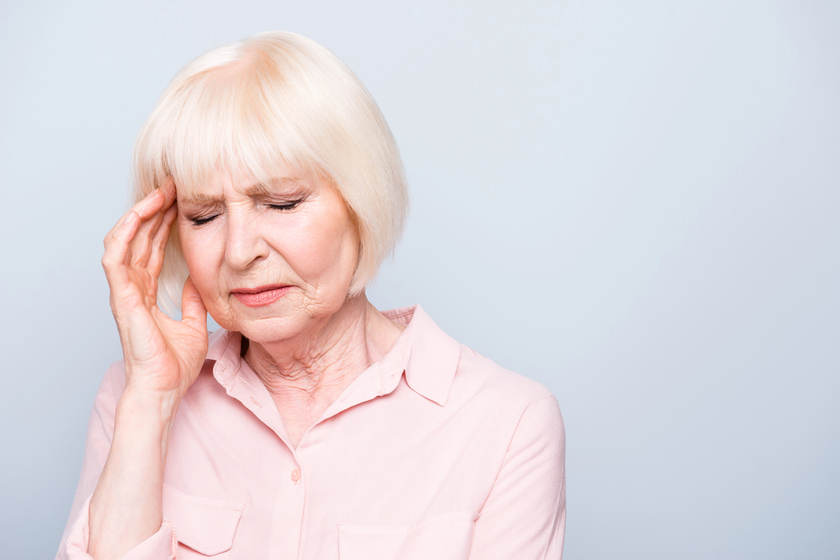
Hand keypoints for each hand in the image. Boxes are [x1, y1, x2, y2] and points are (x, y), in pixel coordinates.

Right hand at [101, 180, 207, 403]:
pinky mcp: (121, 297)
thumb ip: (192, 302)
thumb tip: (197, 282)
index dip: (163, 224)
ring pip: (124, 241)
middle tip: (172, 186)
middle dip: (154, 210)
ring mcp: (124, 291)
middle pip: (139, 239)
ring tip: (159, 193)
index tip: (180, 202)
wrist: (164, 388)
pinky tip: (137, 215)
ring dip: (139, 215)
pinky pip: (115, 258)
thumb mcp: (194, 324)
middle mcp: (132, 288)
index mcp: (146, 293)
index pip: (151, 249)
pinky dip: (124, 234)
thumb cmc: (173, 365)